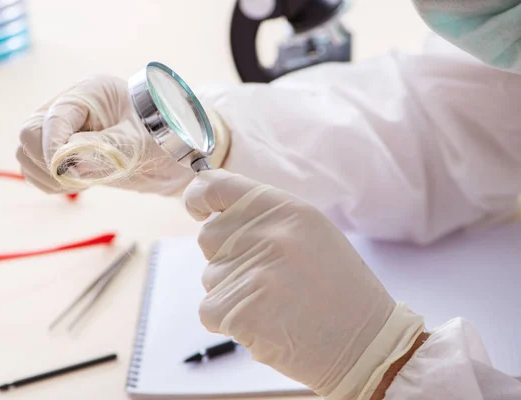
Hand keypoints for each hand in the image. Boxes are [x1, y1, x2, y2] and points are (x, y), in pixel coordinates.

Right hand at [16, 75, 194, 194]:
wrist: (172, 151)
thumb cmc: (163, 137)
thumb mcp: (139, 142)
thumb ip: (105, 149)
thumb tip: (68, 164)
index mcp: (90, 93)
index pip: (54, 117)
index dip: (54, 146)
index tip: (66, 171)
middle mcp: (70, 107)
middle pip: (30, 133)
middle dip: (49, 161)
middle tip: (80, 178)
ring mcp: (62, 129)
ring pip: (27, 153)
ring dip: (48, 174)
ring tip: (85, 181)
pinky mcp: (61, 150)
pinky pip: (35, 169)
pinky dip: (50, 182)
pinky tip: (79, 182)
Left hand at [183, 170, 424, 397]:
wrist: (365, 343)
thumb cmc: (337, 287)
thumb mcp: (309, 232)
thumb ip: (264, 216)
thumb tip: (212, 211)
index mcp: (286, 208)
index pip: (217, 187)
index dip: (199, 196)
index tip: (196, 205)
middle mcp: (267, 234)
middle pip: (209, 236)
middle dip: (226, 255)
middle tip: (267, 275)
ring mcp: (252, 273)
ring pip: (211, 276)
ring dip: (232, 290)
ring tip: (275, 302)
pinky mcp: (240, 310)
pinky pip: (209, 309)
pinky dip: (228, 319)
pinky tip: (265, 322)